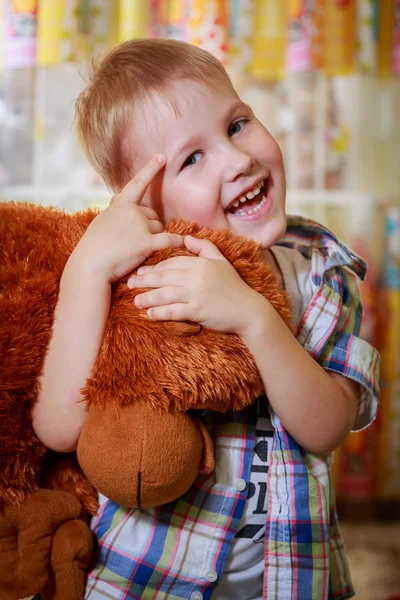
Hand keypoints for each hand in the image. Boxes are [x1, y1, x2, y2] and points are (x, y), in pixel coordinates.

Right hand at [68, 154, 183, 281]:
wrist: (90, 265)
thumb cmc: (94, 247)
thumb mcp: (102, 221)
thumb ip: (116, 210)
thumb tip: (122, 201)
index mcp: (120, 204)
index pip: (137, 184)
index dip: (150, 169)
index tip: (162, 157)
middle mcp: (131, 211)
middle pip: (153, 215)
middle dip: (149, 227)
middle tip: (131, 242)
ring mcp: (139, 225)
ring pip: (159, 228)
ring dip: (154, 238)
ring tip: (134, 250)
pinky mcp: (146, 242)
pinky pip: (169, 239)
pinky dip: (177, 241)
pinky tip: (185, 242)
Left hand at [128, 235, 267, 336]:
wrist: (248, 310)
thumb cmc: (234, 286)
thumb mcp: (221, 261)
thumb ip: (204, 247)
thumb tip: (187, 237)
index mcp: (200, 263)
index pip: (171, 262)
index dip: (154, 267)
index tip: (140, 270)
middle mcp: (195, 276)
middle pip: (163, 276)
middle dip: (144, 280)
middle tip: (130, 284)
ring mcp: (195, 294)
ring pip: (164, 294)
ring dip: (147, 298)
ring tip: (136, 301)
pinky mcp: (196, 310)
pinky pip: (172, 311)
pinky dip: (159, 313)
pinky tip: (150, 314)